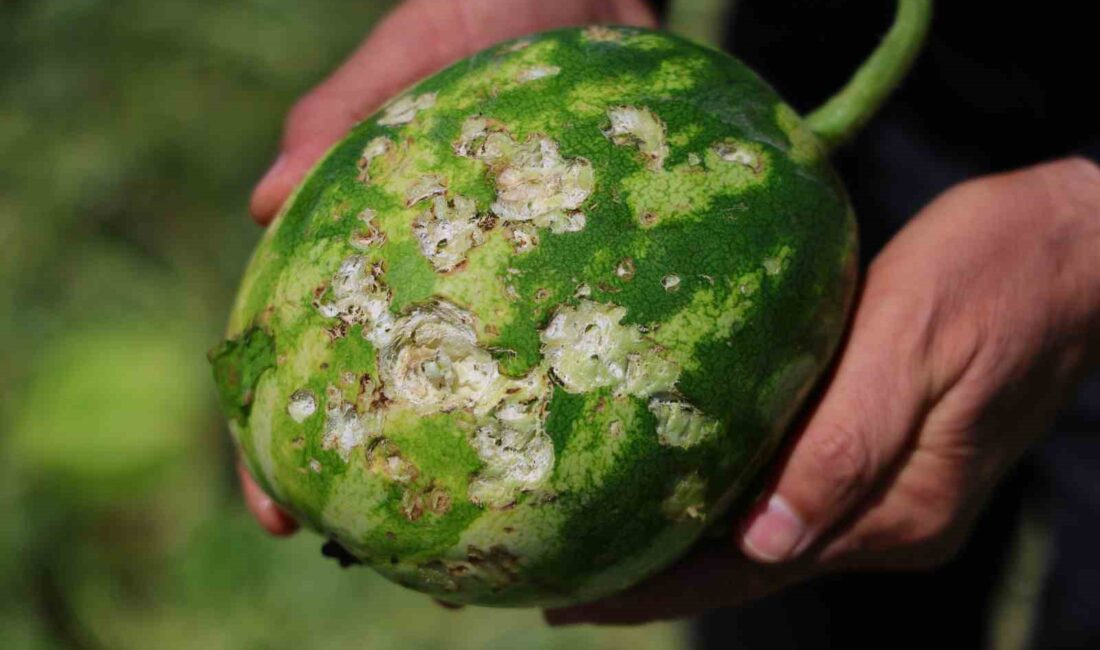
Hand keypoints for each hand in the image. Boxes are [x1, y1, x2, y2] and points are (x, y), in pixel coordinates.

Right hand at [240, 0, 657, 533]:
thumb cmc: (491, 14)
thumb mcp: (414, 51)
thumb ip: (341, 111)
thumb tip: (264, 200)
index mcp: (357, 240)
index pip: (290, 354)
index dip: (271, 439)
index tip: (278, 509)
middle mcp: (425, 279)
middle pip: (374, 399)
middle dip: (364, 484)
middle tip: (373, 555)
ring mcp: (498, 286)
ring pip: (467, 397)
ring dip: (455, 476)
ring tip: (465, 551)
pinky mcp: (567, 278)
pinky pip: (558, 357)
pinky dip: (550, 417)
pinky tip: (567, 474)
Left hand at [546, 157, 1099, 624]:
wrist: (1073, 250)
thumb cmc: (992, 274)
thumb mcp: (912, 347)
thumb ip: (845, 450)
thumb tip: (765, 546)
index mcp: (894, 507)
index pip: (748, 571)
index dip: (658, 589)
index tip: (574, 599)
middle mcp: (890, 519)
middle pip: (747, 567)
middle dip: (654, 580)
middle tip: (559, 582)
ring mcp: (892, 492)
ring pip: (765, 538)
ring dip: (685, 548)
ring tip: (600, 545)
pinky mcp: (890, 455)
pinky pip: (793, 495)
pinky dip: (728, 506)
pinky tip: (682, 492)